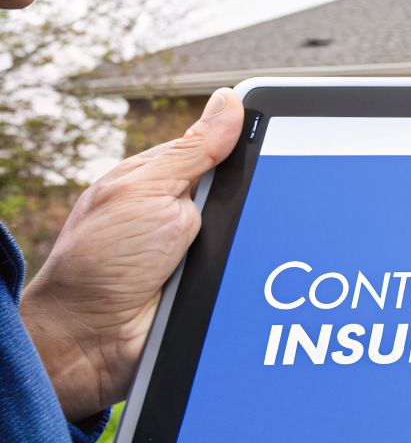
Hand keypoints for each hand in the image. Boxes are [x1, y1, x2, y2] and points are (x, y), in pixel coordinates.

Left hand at [21, 87, 242, 420]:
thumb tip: (229, 100)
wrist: (92, 342)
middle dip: (264, 195)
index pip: (227, 148)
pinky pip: (257, 270)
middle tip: (274, 199)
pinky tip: (275, 270)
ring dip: (265, 238)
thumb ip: (193, 150)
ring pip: (259, 231)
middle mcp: (186, 214)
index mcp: (166, 181)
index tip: (287, 138)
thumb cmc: (99, 263)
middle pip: (250, 191)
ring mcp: (203, 253)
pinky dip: (264, 271)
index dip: (254, 144)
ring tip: (268, 241)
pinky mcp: (216, 287)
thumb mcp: (146, 191)